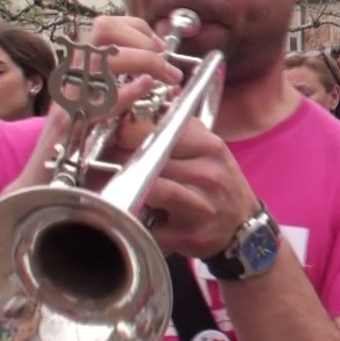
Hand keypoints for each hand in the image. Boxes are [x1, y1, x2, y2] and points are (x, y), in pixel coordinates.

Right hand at [8, 16, 177, 191]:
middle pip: (102, 29)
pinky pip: (96, 100)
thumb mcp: (101, 109)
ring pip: (101, 57)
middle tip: (167, 63)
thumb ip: (121, 88)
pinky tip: (145, 88)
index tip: (159, 45)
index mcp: (80, 69)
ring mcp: (67, 96)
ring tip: (168, 77)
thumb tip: (158, 76)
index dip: (137, 28)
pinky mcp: (66, 123)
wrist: (42, 183)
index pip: (106, 26)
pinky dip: (124, 91)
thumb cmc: (77, 148)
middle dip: (141, 39)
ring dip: (142, 61)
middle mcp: (71, 76)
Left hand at [85, 16, 258, 260]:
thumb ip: (178, 129)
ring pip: (149, 187)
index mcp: (209, 145)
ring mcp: (200, 204)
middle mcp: (207, 172)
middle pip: (150, 157)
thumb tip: (135, 107)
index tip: (109, 130)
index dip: (128, 129)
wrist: (243, 227)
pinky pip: (150, 224)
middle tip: (96, 157)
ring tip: (105, 182)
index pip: (160, 128)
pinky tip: (123, 213)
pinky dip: (133, 219)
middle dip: (119, 157)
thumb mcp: (208, 149)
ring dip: (123, 185)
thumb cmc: (217, 184)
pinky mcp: (189, 233)